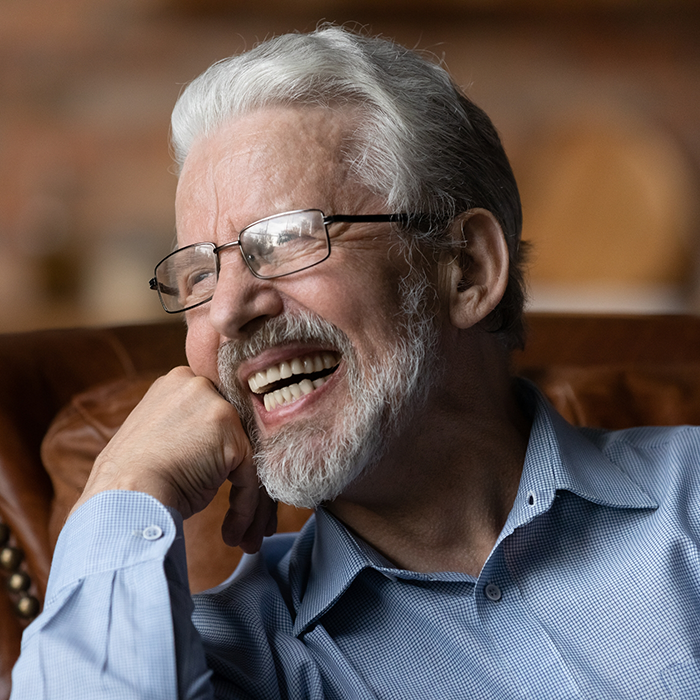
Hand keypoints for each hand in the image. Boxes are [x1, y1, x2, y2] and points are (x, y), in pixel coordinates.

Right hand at [71, 366, 275, 551]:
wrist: (123, 499)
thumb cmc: (132, 482)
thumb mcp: (160, 439)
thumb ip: (190, 431)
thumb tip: (215, 451)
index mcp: (179, 383)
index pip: (218, 418)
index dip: (225, 456)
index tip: (228, 487)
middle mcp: (199, 386)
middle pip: (239, 435)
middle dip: (245, 479)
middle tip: (249, 521)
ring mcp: (217, 406)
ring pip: (249, 457)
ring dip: (250, 502)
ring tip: (246, 536)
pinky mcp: (231, 434)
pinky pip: (250, 475)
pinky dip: (245, 508)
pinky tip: (232, 533)